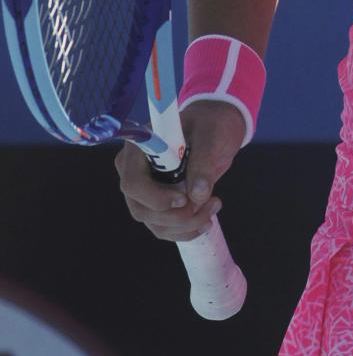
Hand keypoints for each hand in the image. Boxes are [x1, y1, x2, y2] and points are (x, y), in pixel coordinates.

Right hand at [115, 100, 245, 242]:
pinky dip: (186, 230)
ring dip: (186, 224)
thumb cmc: (209, 125)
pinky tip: (206, 220)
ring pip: (155, 223)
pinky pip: (164, 228)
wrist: (215, 131)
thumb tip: (197, 194)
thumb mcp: (211, 135)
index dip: (156, 198)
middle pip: (142, 209)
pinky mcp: (157, 205)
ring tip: (215, 206)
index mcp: (140, 148)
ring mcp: (144, 191)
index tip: (185, 198)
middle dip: (177, 216)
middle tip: (211, 204)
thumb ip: (204, 161)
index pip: (133, 183)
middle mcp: (135, 171)